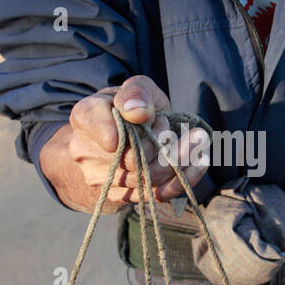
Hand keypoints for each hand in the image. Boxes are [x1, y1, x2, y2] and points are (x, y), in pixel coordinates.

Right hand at [39, 76, 208, 212]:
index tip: (152, 117)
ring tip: (196, 138)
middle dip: (163, 141)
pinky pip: (158, 194)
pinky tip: (200, 160)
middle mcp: (85, 152)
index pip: (100, 127)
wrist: (127, 134)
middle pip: (131, 160)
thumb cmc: (133, 107)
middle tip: (173, 125)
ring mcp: (103, 179)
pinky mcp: (124, 196)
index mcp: (85, 117)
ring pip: (147, 179)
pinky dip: (185, 178)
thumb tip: (138, 113)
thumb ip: (136, 91)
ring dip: (180, 158)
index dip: (128, 128)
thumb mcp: (137, 88)